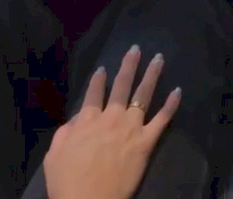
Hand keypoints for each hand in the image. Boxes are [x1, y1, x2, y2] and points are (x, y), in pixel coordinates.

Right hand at [43, 45, 181, 198]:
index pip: (93, 93)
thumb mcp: (54, 154)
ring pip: (144, 94)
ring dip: (152, 74)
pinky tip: (178, 90)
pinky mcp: (146, 141)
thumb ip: (66, 132)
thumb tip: (78, 118)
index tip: (103, 68)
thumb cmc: (67, 182)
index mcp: (86, 120)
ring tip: (159, 59)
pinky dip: (171, 104)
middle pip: (121, 86)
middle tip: (136, 49)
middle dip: (129, 65)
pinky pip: (162, 119)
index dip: (98, 80)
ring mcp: (131, 128)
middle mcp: (111, 118)